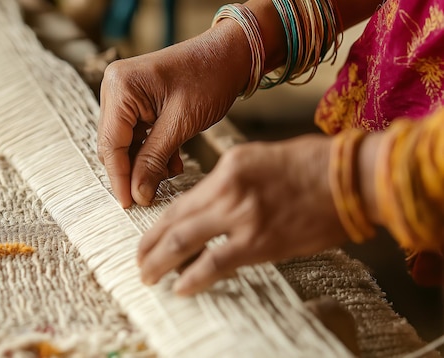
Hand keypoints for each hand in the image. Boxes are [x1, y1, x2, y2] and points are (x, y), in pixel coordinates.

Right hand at [97, 20, 249, 207]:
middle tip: (150, 195)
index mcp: (121, 88)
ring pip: (125, 143)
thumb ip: (154, 160)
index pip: (110, 144)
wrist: (231, 53)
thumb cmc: (210, 78)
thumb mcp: (181, 124)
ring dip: (145, 162)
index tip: (128, 205)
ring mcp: (125, 93)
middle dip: (133, 171)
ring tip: (169, 173)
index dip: (119, 178)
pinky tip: (172, 161)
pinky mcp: (137, 100)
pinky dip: (152, 151)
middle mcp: (115, 88)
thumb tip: (137, 195)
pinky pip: (137, 134)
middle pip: (113, 144)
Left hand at [137, 135, 349, 294]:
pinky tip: (180, 288)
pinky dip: (193, 278)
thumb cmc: (313, 167)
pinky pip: (215, 264)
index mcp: (228, 166)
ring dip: (161, 262)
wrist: (352, 179)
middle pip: (174, 222)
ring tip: (149, 276)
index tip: (148, 239)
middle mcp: (227, 188)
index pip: (181, 201)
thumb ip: (230, 182)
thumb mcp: (261, 159)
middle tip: (139, 262)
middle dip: (150, 246)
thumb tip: (209, 207)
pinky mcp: (259, 242)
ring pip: (184, 242)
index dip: (158, 224)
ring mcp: (241, 215)